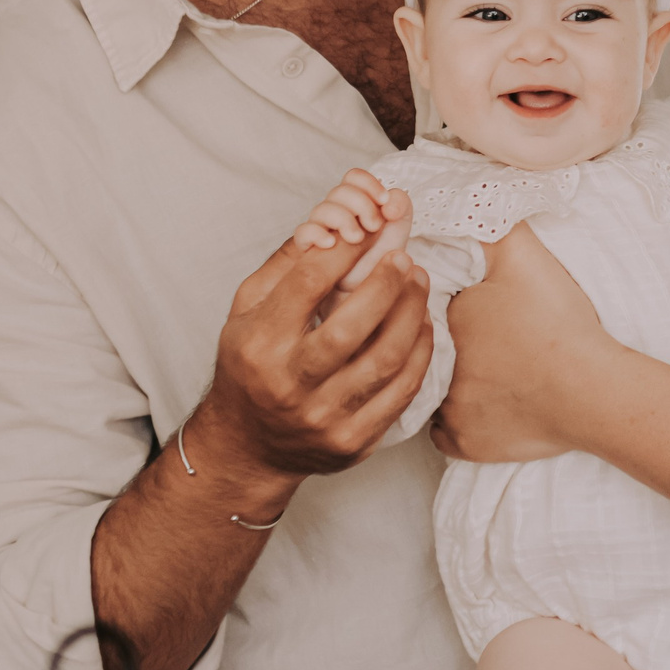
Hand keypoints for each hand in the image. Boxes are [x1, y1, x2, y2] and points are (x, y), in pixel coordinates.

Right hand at [199, 222, 434, 492]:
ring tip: (419, 282)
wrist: (247, 445)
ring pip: (386, 359)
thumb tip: (331, 224)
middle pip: (352, 326)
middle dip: (387, 283)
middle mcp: (290, 384)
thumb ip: (285, 265)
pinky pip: (402, 390)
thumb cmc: (251, 366)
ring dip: (412, 312)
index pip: (308, 285)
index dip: (345, 250)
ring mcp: (323, 417)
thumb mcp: (246, 311)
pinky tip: (423, 324)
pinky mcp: (353, 441)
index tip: (369, 229)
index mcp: (260, 345)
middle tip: (404, 257)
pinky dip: (421, 351)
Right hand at [294, 168, 414, 290]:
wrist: (371, 294)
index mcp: (358, 205)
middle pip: (339, 191)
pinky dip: (316, 233)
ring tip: (356, 238)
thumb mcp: (399, 231)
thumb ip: (401, 206)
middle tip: (374, 226)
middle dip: (361, 204)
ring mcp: (322, 231)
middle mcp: (338, 214)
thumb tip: (390, 200)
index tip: (384, 201)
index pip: (353, 178)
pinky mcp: (309, 250)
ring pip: (322, 209)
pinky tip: (331, 243)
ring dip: (343, 219)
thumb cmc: (382, 261)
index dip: (368, 183)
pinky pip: (303, 232)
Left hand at [430, 224, 615, 461]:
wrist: (590, 388)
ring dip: (449, 381)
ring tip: (482, 369)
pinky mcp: (466, 443)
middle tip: (480, 336)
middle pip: (427, 348)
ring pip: (431, 390)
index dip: (446, 301)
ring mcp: (447, 410)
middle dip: (444, 341)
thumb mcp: (524, 256)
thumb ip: (492, 220)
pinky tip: (482, 406)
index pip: (425, 306)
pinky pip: (448, 433)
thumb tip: (469, 196)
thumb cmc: (555, 321)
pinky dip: (463, 422)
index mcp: (442, 318)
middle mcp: (434, 366)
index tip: (474, 303)